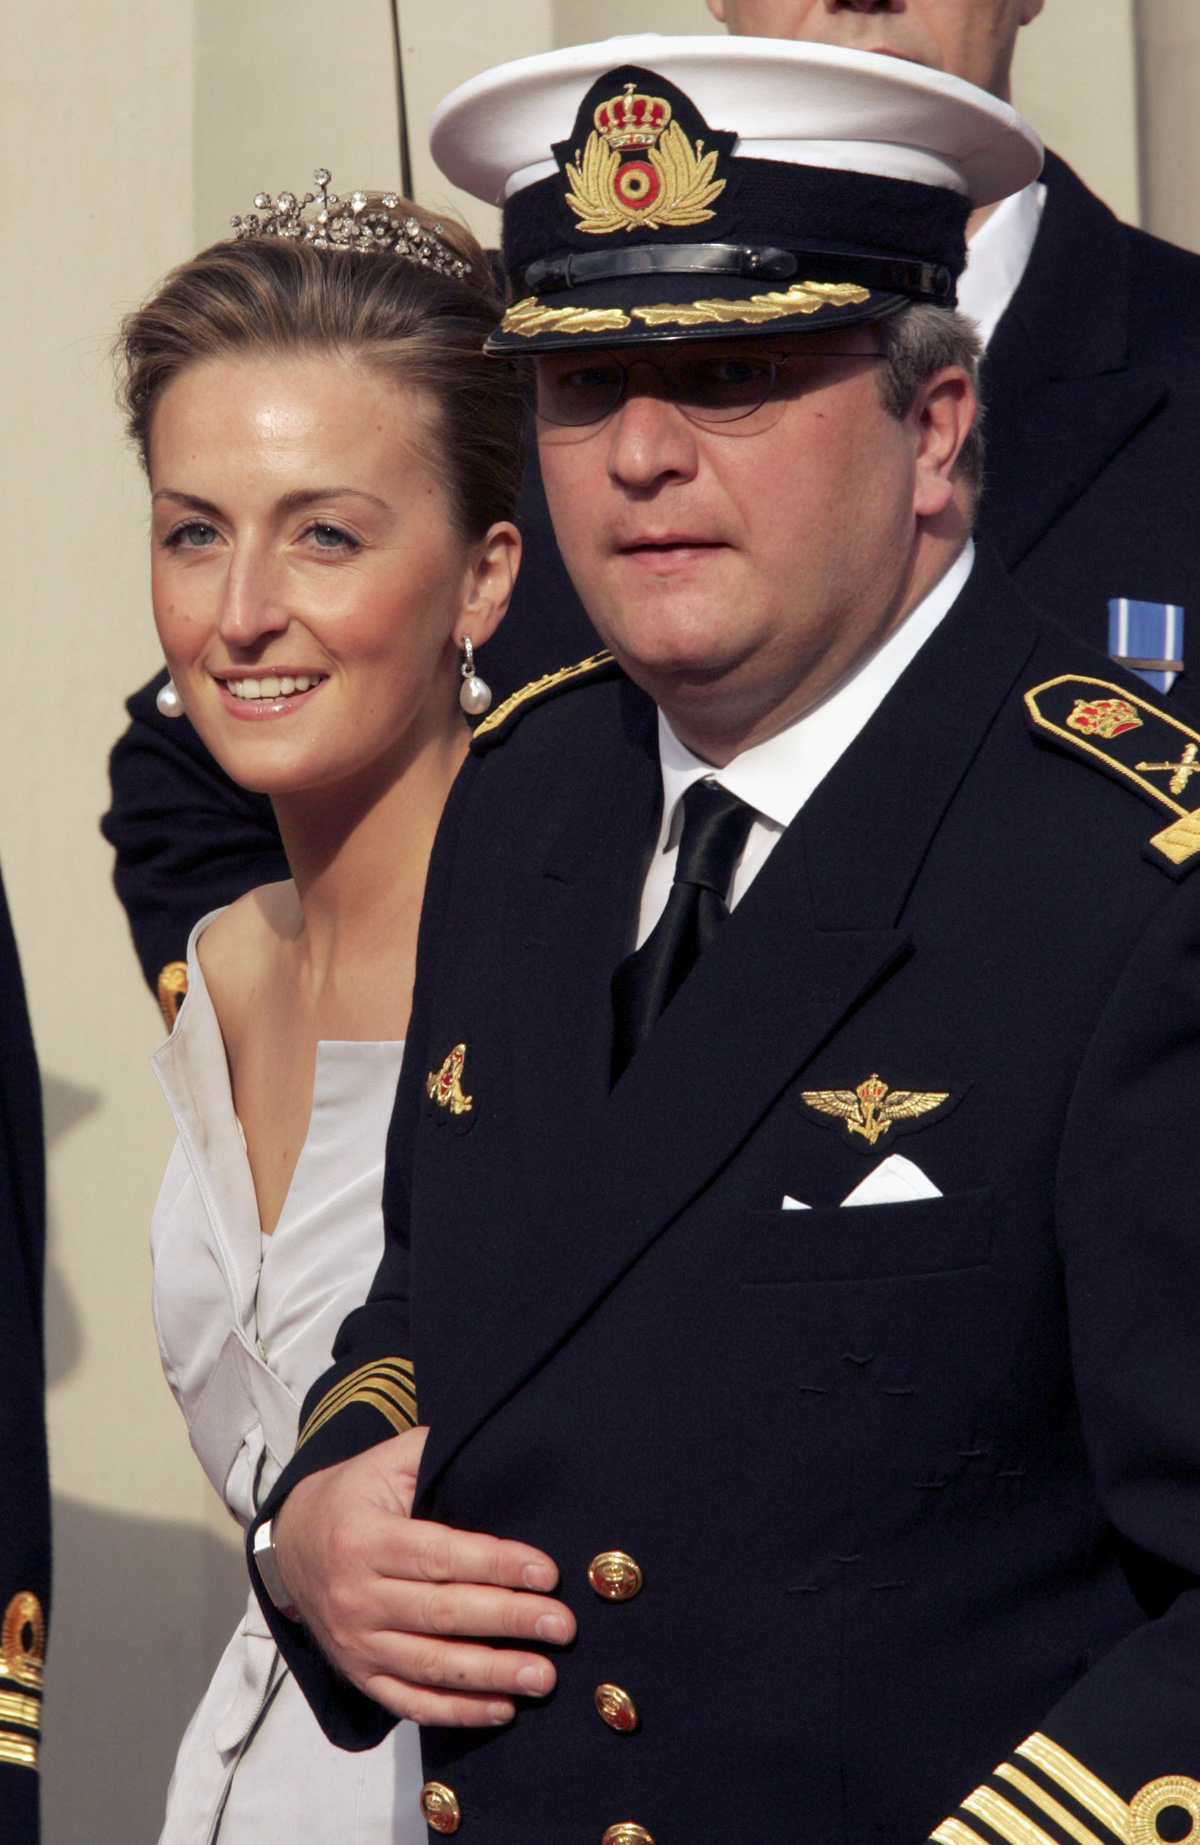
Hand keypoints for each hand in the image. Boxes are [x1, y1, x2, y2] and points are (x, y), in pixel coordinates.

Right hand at [271, 1425, 576, 1725]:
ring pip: (431, 1665)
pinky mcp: (359, 1674)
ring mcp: (356, 1642)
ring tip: (543, 1676)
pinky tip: (503, 1708)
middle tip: (561, 1625)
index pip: (441, 1556)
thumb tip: (495, 1441)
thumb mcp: (386, 1463)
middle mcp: (357, 1595)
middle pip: (443, 1614)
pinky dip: (457, 1711)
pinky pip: (410, 1701)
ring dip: (492, 1674)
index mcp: (365, 1539)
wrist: (290, 1545)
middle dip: (508, 1620)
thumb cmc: (354, 1498)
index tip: (547, 1572)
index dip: (496, 1564)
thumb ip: (433, 1453)